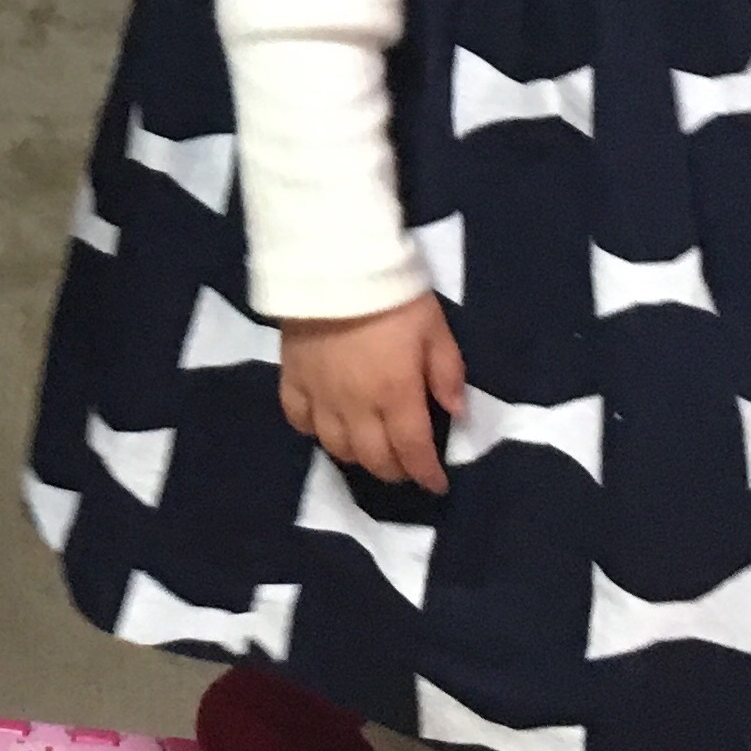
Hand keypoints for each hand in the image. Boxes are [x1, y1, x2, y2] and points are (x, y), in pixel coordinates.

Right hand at [279, 291, 466, 494]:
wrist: (333, 265)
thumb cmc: (393, 296)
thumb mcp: (435, 328)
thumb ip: (447, 373)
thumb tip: (457, 413)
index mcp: (396, 395)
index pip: (413, 451)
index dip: (426, 474)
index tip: (437, 484)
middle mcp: (356, 407)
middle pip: (374, 458)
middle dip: (395, 471)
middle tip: (407, 466)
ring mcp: (320, 396)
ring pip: (336, 447)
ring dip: (357, 457)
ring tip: (370, 450)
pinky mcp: (293, 379)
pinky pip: (298, 420)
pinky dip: (313, 432)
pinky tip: (325, 426)